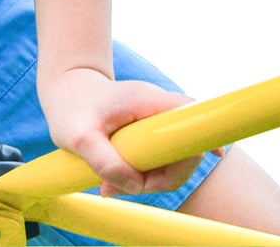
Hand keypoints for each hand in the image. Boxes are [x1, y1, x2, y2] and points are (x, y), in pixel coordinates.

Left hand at [39, 67, 221, 197]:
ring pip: (171, 159)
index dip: (206, 134)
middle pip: (185, 149)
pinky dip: (141, 175)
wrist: (64, 90)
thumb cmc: (70, 108)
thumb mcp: (79, 137)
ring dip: (147, 180)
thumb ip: (105, 161)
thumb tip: (136, 187)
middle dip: (163, 177)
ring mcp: (154, 120)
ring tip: (108, 186)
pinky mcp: (149, 132)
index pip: (190, 114)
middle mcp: (156, 108)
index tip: (215, 155)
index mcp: (147, 101)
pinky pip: (158, 159)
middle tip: (128, 188)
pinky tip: (113, 183)